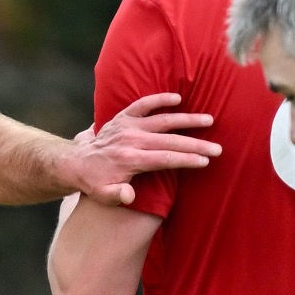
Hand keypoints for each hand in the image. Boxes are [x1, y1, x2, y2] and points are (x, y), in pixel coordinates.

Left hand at [67, 92, 220, 203]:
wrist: (76, 163)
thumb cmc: (95, 182)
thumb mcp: (103, 195)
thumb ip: (117, 196)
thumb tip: (129, 196)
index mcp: (130, 160)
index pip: (165, 158)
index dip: (187, 159)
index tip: (205, 161)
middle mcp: (131, 140)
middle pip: (170, 140)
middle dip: (196, 144)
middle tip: (218, 148)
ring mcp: (128, 126)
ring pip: (163, 120)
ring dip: (187, 119)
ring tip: (209, 120)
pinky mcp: (123, 116)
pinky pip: (143, 103)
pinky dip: (159, 99)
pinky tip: (178, 98)